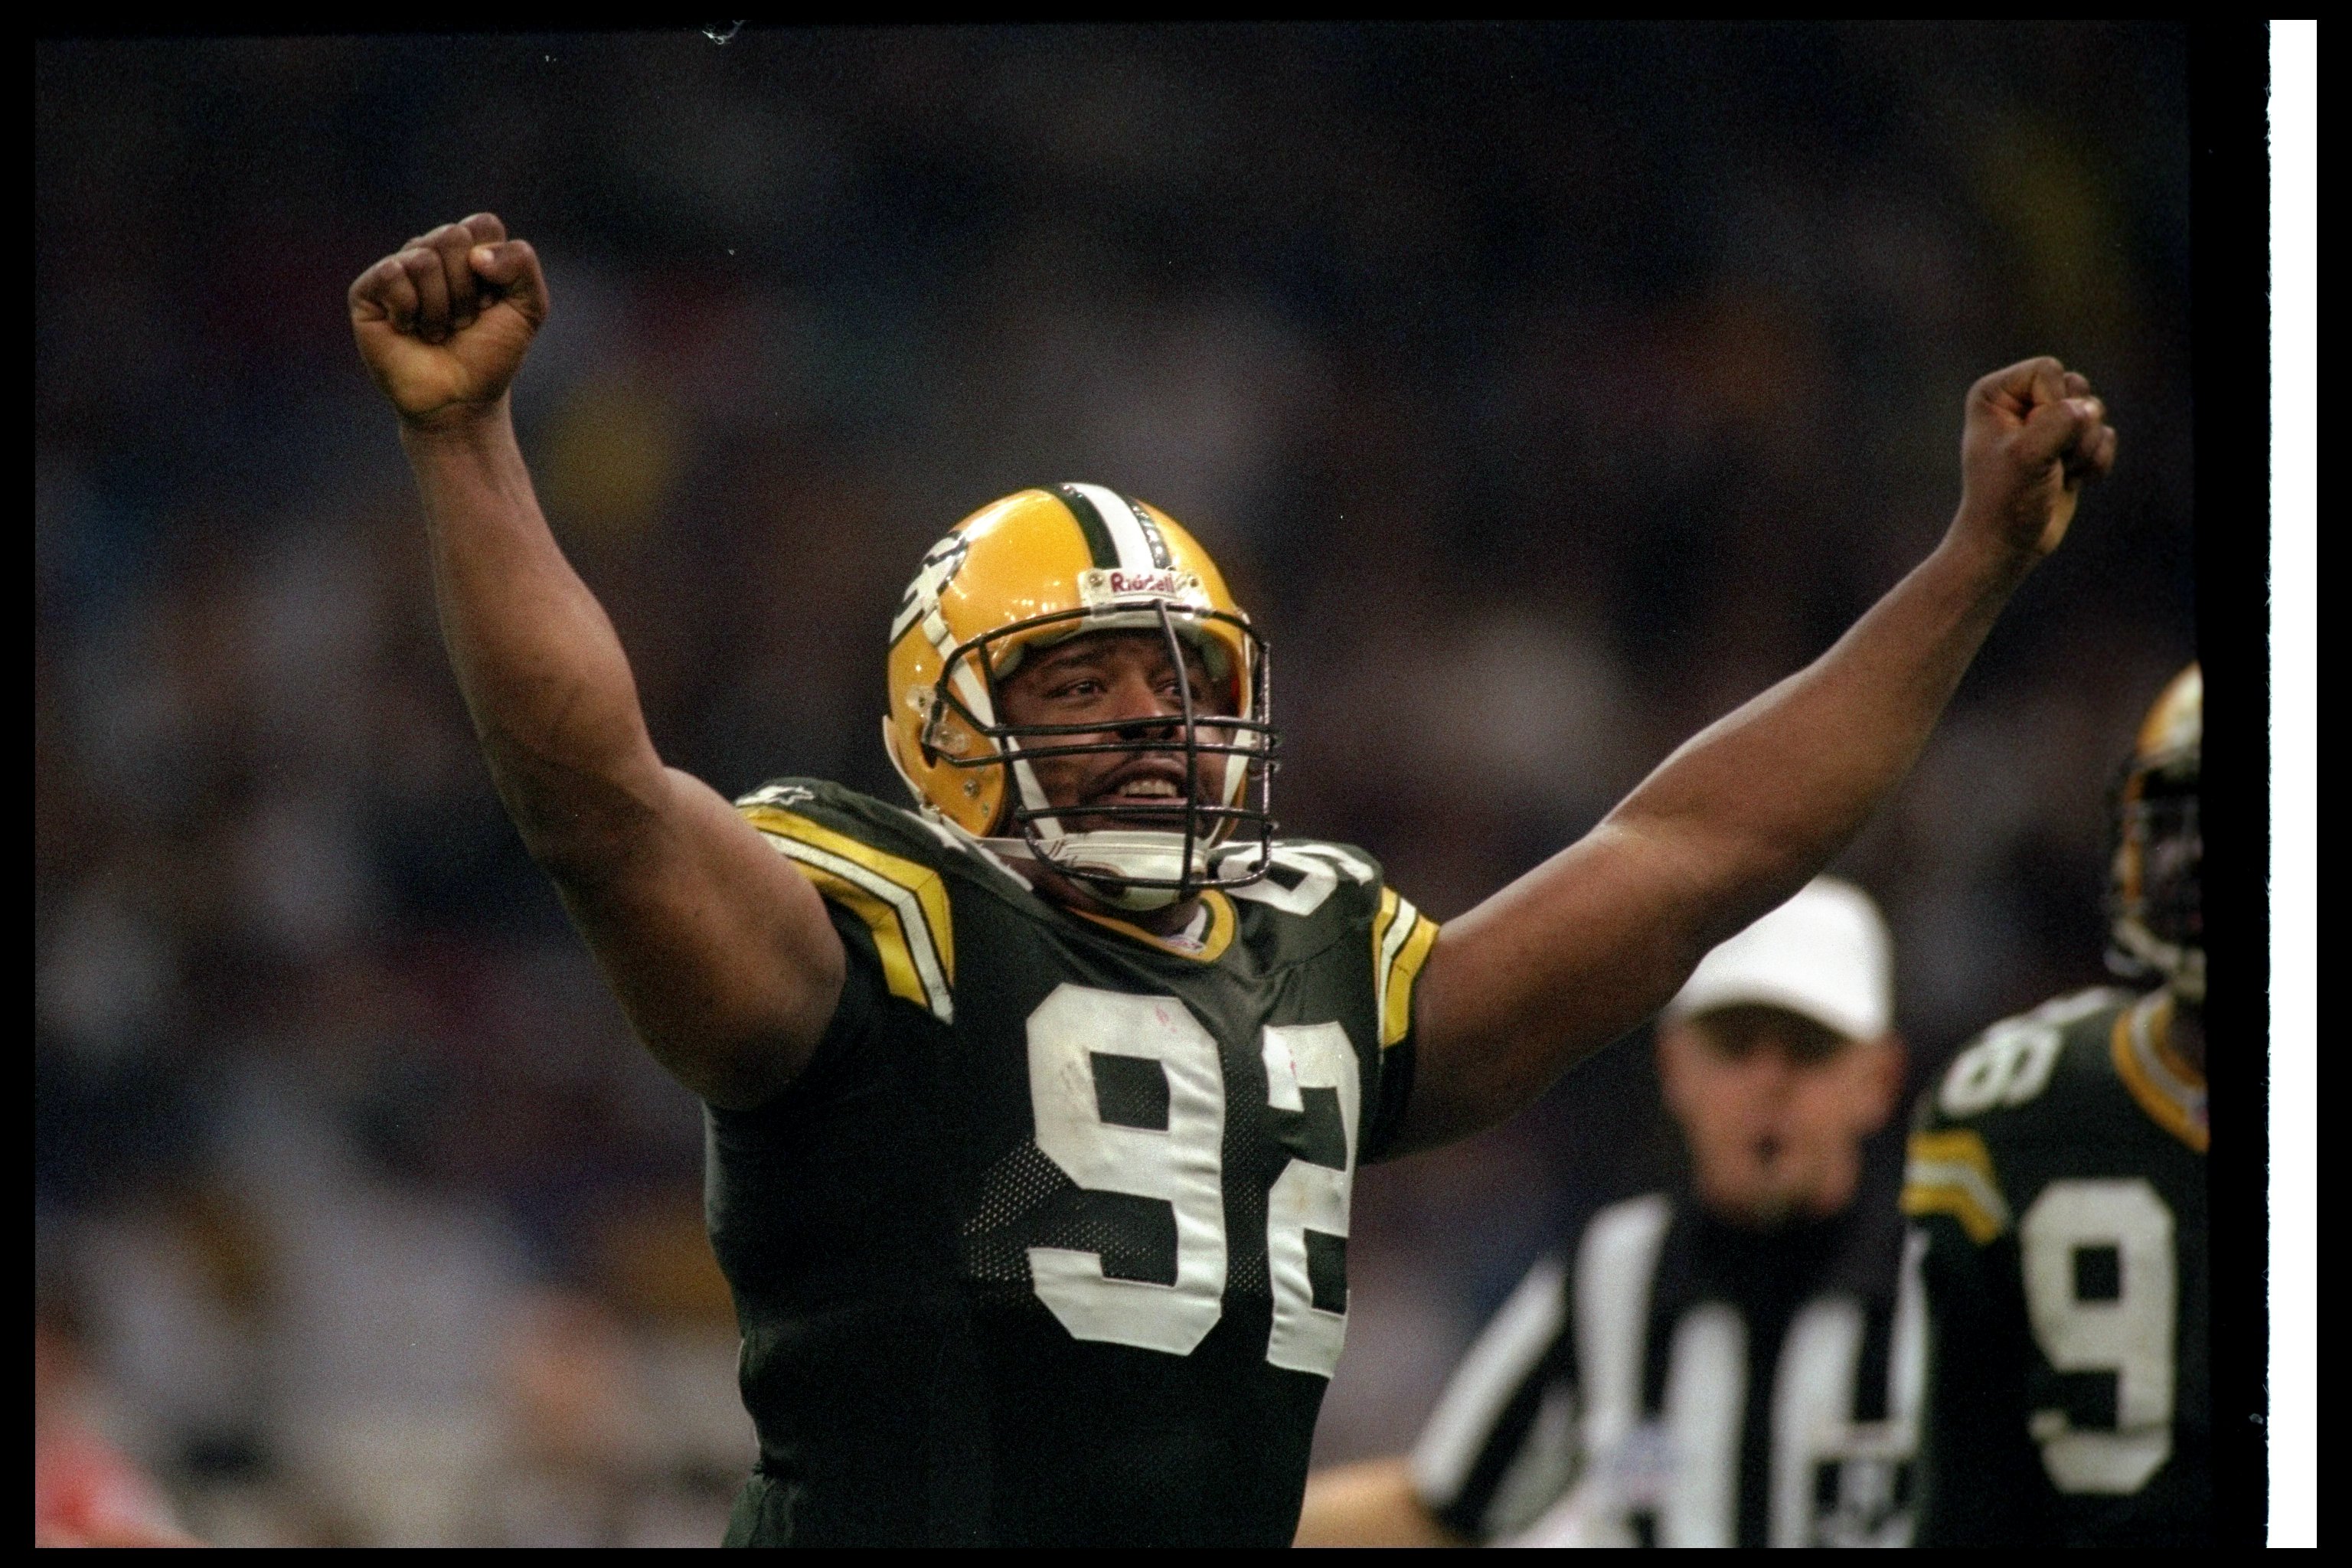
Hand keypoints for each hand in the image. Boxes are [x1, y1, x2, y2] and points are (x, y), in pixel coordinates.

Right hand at [349, 212, 547, 428]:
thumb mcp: (529, 308)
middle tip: (463, 321)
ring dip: (440, 307)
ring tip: (437, 330)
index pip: (482, 225)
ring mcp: (398, 269)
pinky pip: (393, 274)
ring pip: (423, 259)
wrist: (461, 399)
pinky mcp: (367, 290)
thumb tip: (476, 254)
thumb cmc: (491, 354)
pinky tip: (408, 329)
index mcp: (469, 250)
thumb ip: (522, 264)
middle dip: (468, 291)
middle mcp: (430, 253)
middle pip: (453, 237)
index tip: (492, 303)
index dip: (495, 269)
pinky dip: (410, 310)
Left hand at [1952, 356, 2118, 563]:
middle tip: (2045, 459)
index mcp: (1995, 393)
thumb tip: (2089, 409)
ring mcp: (2047, 422)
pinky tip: (2071, 480)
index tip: (2027, 441)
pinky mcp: (2070, 444)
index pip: (2048, 370)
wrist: (2008, 544)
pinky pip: (2106, 435)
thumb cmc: (2005, 500)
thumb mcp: (2026, 457)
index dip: (2050, 405)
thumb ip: (2059, 422)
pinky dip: (2096, 461)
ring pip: (2095, 411)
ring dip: (2083, 448)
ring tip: (2055, 471)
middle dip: (2072, 428)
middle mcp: (2020, 400)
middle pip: (2077, 386)